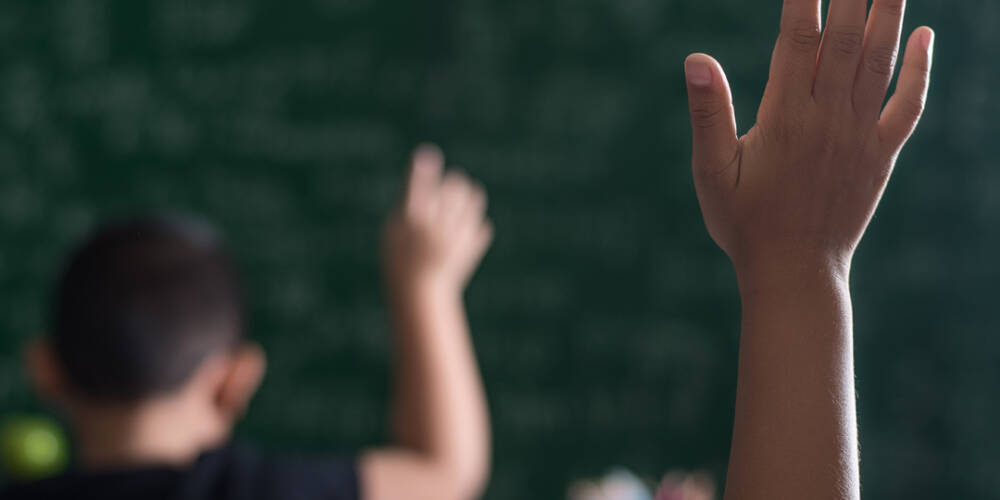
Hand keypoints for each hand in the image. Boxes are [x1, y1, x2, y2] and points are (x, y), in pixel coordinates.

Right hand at [382, 145, 492, 293]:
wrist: (420, 294)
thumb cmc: (400, 257)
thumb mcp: (395, 229)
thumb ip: (409, 199)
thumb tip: (426, 163)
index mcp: (411, 222)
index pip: (418, 187)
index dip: (423, 170)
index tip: (428, 155)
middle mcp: (435, 227)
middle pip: (453, 186)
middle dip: (452, 183)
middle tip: (447, 187)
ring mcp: (456, 238)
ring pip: (473, 198)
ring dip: (467, 196)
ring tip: (458, 203)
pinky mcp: (471, 247)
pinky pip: (481, 224)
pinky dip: (473, 224)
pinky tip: (460, 232)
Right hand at [684, 0, 933, 277]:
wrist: (794, 272)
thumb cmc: (743, 223)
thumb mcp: (712, 171)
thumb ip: (708, 113)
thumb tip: (696, 59)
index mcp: (785, 117)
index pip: (798, 39)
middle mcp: (829, 119)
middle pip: (846, 39)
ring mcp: (860, 136)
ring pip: (879, 61)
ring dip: (888, 13)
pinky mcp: (881, 155)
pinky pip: (907, 105)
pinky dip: (918, 69)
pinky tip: (924, 36)